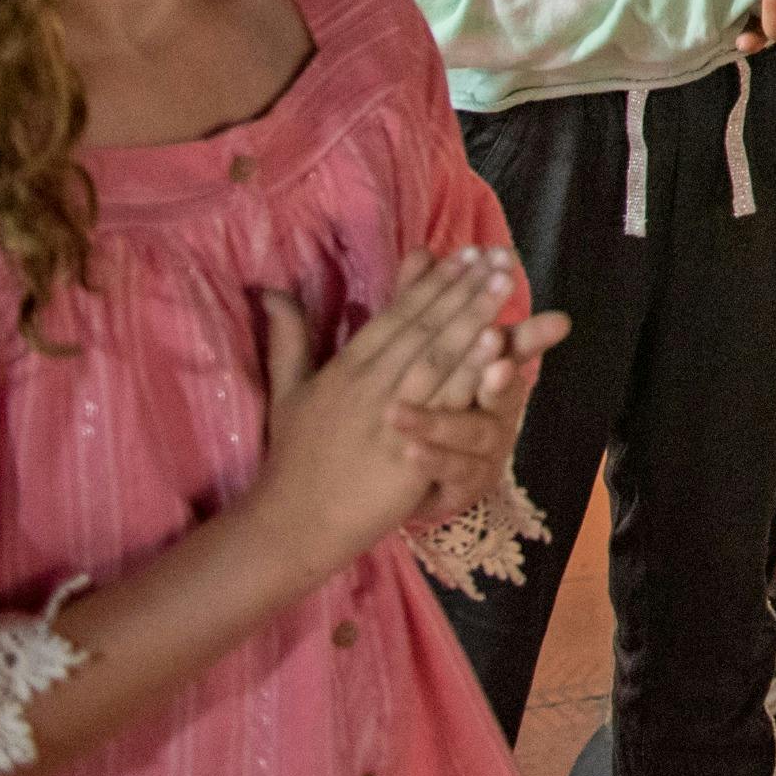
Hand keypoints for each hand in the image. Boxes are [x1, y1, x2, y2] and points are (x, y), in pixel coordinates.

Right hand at [242, 249, 558, 576]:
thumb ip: (288, 337)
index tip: (466, 252)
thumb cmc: (292, 458)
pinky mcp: (406, 448)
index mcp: (346, 366)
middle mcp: (369, 382)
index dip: (433, 281)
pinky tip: (495, 345)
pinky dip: (469, 371)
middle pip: (424, 326)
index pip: (397, 314)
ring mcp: (389, 414)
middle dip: (464, 287)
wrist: (292, 523)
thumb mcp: (286, 390)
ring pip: (437, 355)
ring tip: (505, 282)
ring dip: (474, 316)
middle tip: (500, 254)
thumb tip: (270, 288)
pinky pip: (443, 403)